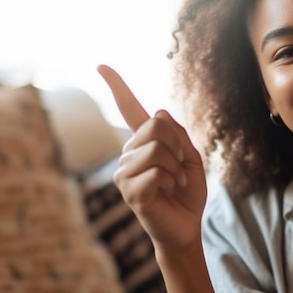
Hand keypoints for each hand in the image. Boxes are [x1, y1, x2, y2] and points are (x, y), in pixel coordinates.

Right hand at [97, 64, 206, 248]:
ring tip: (174, 183)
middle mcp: (128, 154)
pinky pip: (157, 172)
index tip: (101, 65)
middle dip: (178, 146)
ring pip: (158, 150)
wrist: (186, 226)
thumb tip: (159, 112)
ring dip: (176, 168)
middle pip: (156, 126)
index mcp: (142, 143)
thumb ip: (178, 135)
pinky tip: (167, 193)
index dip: (116, 86)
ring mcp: (125, 172)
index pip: (128, 109)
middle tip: (180, 168)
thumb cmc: (187, 193)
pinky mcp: (129, 191)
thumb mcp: (191, 158)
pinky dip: (171, 181)